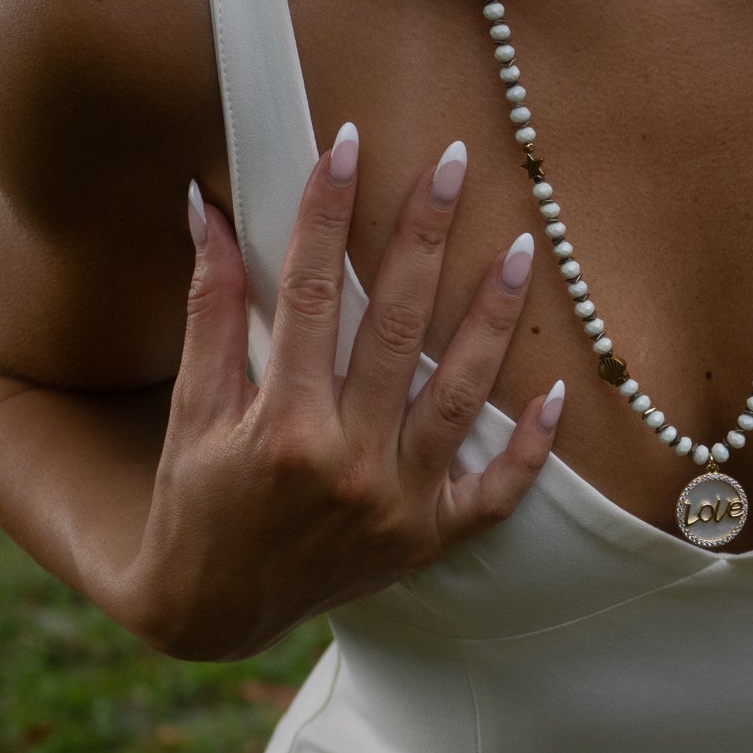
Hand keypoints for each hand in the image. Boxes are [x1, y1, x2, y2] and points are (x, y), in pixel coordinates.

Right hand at [121, 126, 562, 658]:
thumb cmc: (197, 501)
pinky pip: (496, 493)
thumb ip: (211, 310)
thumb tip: (208, 207)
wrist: (214, 610)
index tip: (348, 143)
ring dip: (494, 319)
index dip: (327, 213)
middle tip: (453, 164)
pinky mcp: (428, 539)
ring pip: (460, 396)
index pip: (312, 293)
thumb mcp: (194, 409)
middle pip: (399, 328)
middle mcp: (347, 463)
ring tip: (523, 248)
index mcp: (280, 426)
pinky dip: (529, 447)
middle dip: (424, 237)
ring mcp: (398, 505)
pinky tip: (559, 391)